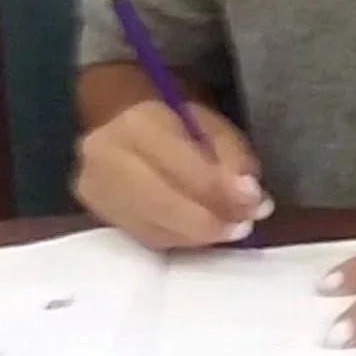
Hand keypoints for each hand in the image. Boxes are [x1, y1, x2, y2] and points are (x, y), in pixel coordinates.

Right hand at [72, 101, 268, 249]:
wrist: (115, 116)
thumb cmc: (170, 115)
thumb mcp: (209, 121)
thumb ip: (233, 156)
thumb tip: (251, 198)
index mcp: (138, 124)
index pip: (185, 169)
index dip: (223, 192)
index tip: (258, 203)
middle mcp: (107, 158)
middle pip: (165, 206)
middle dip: (212, 223)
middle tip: (244, 226)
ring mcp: (97, 189)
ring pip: (156, 229)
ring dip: (199, 237)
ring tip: (229, 229)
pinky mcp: (98, 212)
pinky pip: (146, 237)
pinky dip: (180, 240)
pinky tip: (200, 233)